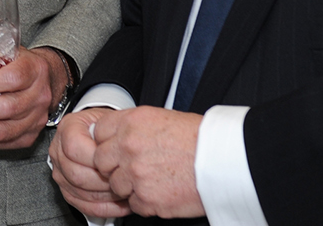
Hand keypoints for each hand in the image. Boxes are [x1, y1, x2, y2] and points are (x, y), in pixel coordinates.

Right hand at [49, 109, 131, 219]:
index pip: (74, 148)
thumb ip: (111, 132)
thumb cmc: (106, 128)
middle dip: (104, 181)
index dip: (97, 159)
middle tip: (124, 180)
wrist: (100, 134)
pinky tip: (119, 202)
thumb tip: (122, 149)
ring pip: (80, 192)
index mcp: (68, 128)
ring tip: (124, 190)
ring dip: (106, 195)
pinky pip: (83, 205)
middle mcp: (59, 150)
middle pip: (76, 174)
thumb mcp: (110, 120)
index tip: (116, 161)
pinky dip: (104, 207)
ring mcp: (60, 171)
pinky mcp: (66, 189)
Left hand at [88, 106, 202, 219]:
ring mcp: (136, 174)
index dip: (107, 141)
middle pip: (101, 160)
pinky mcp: (146, 199)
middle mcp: (129, 146)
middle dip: (114, 165)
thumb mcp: (162, 118)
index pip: (99, 131)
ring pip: (115, 185)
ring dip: (130, 185)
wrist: (224, 162)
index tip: (115, 147)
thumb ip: (135, 127)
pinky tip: (161, 191)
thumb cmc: (201, 139)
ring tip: (153, 179)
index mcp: (132, 122)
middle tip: (134, 167)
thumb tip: (117, 134)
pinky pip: (133, 204)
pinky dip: (145, 201)